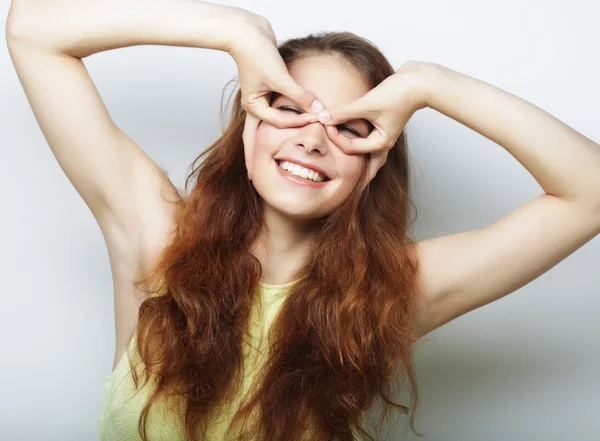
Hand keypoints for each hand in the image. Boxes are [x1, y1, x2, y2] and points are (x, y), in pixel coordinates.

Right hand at [228, 13, 322, 179]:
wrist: (247, 31)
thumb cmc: (257, 53)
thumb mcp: (280, 77)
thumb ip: (300, 95)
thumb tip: (319, 110)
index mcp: (254, 106)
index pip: (280, 124)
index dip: (299, 125)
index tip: (312, 129)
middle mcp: (255, 105)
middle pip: (256, 138)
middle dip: (254, 158)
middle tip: (252, 179)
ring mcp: (260, 98)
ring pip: (267, 126)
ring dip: (268, 142)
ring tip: (266, 162)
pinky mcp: (268, 90)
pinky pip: (277, 110)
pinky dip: (283, 119)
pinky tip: (288, 128)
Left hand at [317, 61, 431, 184]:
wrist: (419, 81)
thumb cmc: (398, 94)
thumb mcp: (367, 104)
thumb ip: (344, 112)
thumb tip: (323, 118)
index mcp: (380, 143)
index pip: (350, 148)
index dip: (335, 137)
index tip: (324, 122)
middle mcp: (383, 143)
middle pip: (366, 167)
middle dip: (354, 176)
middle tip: (341, 187)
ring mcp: (384, 136)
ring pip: (368, 156)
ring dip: (358, 162)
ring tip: (347, 173)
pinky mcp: (383, 126)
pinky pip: (369, 142)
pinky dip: (359, 143)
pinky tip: (352, 141)